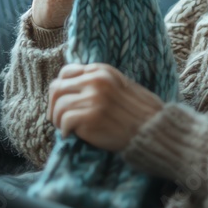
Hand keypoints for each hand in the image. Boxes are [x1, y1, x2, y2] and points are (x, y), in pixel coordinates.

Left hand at [47, 63, 164, 151]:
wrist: (154, 130)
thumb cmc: (139, 112)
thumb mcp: (120, 86)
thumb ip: (98, 83)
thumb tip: (71, 88)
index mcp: (102, 71)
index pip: (65, 73)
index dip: (60, 89)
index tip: (63, 102)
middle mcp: (96, 81)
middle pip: (56, 88)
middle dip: (53, 106)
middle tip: (58, 120)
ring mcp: (93, 98)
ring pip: (58, 106)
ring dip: (58, 121)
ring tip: (67, 129)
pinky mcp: (91, 117)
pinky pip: (64, 122)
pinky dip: (65, 131)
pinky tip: (73, 135)